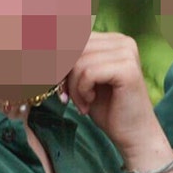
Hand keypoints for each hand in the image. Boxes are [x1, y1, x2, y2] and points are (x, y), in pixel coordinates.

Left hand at [63, 32, 171, 169]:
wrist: (133, 134)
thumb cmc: (107, 109)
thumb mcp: (83, 80)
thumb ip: (70, 61)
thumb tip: (39, 47)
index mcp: (113, 40)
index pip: (73, 37)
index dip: (57, 60)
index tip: (56, 84)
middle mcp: (123, 41)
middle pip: (74, 47)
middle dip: (63, 74)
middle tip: (65, 96)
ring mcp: (127, 53)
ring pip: (79, 61)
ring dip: (72, 87)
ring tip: (81, 103)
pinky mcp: (127, 69)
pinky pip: (88, 73)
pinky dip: (81, 91)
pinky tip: (89, 103)